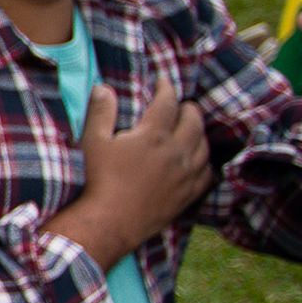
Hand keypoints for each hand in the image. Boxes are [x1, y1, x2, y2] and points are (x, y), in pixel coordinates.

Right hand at [47, 77, 210, 263]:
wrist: (110, 221)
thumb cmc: (99, 180)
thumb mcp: (93, 142)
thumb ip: (101, 112)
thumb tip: (104, 88)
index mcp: (154, 135)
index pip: (168, 101)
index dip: (166, 87)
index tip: (163, 81)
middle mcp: (176, 151)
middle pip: (194, 120)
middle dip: (188, 108)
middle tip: (180, 105)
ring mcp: (186, 174)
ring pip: (204, 145)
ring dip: (198, 133)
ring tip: (190, 129)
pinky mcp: (189, 194)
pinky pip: (207, 173)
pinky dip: (205, 162)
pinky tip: (197, 161)